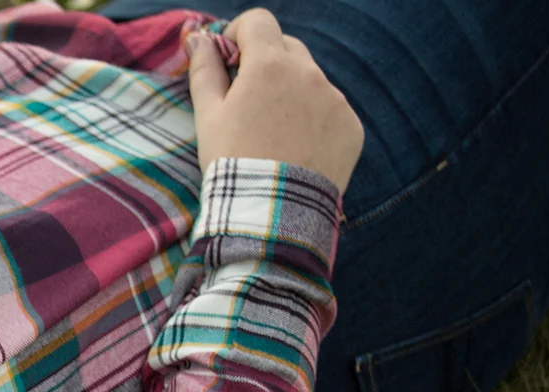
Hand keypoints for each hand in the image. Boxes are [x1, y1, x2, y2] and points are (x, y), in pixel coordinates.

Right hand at [187, 9, 363, 192]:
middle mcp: (309, 73)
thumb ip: (204, 69)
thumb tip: (197, 37)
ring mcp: (335, 99)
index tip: (229, 59)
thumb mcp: (208, 116)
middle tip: (248, 102)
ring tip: (273, 134)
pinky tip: (296, 149)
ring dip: (292, 93)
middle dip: (267, 64)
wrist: (271, 214)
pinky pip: (330, 110)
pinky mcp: (351, 125)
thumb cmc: (231, 163)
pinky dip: (314, 120)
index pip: (258, 22)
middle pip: (287, 48)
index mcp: (269, 65)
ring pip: (310, 80)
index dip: (239, 34)